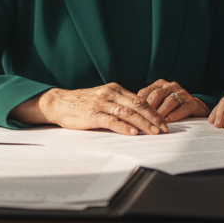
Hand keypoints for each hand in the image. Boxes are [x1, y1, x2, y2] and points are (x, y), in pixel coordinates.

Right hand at [32, 83, 167, 134]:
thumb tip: (138, 117)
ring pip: (127, 113)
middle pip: (137, 105)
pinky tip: (133, 132)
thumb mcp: (103, 98)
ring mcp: (101, 103)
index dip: (153, 111)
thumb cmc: (82, 103)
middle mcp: (110, 94)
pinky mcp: (92, 114)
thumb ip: (118, 104)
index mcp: (115, 89)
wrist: (59, 102)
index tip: (163, 122)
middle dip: (153, 118)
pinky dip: (124, 127)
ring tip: (154, 132)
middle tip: (164, 129)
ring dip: (143, 123)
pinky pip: (111, 120)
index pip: (140, 100)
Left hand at [137, 79, 207, 122]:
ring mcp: (182, 93)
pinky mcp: (192, 102)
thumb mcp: (157, 103)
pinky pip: (183, 107)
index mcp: (159, 84)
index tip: (132, 116)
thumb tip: (129, 115)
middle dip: (149, 109)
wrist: (194, 107)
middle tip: (142, 121)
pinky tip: (168, 121)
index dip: (138, 105)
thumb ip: (145, 106)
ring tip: (155, 123)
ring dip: (161, 112)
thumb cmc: (170, 108)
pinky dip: (175, 115)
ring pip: (170, 101)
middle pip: (157, 95)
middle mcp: (170, 86)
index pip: (145, 92)